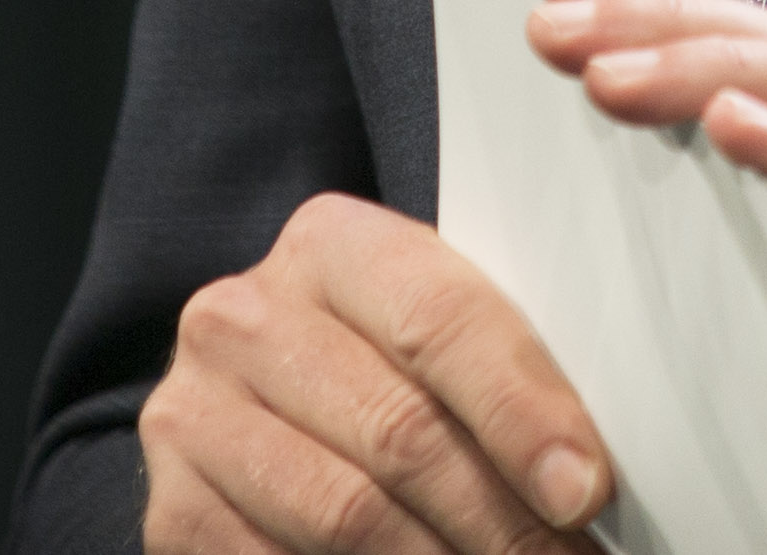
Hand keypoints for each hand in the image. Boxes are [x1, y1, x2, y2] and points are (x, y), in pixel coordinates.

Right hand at [141, 189, 613, 554]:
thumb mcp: (441, 334)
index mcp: (329, 244)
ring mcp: (194, 415)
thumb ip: (505, 368)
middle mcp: (244, 317)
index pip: (439, 319)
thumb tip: (591, 474)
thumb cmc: (389, 367)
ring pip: (348, 517)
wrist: (268, 401)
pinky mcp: (175, 510)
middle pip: (400, 433)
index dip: (520, 412)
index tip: (585, 490)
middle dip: (503, 520)